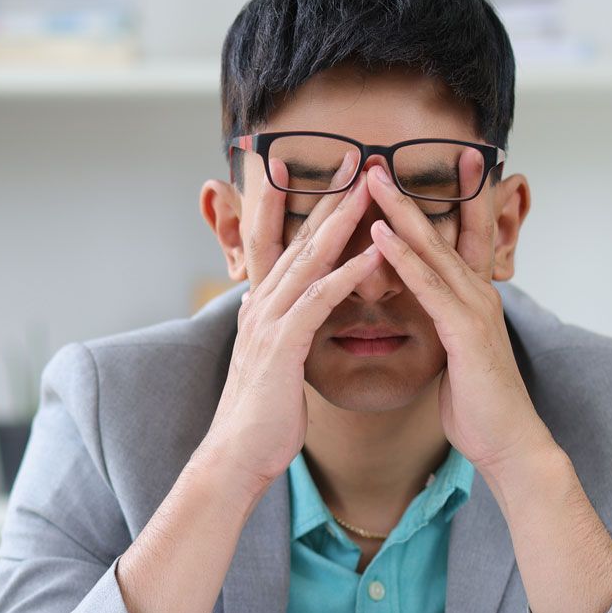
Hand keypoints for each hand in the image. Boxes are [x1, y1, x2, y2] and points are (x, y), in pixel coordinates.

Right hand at [200, 148, 386, 493]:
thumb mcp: (268, 363)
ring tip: (371, 186)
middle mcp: (261, 305)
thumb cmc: (260, 418)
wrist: (236, 457)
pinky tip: (376, 253)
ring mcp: (270, 322)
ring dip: (342, 219)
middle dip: (326, 193)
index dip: (302, 204)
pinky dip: (348, 273)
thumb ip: (274, 331)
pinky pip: (320, 299)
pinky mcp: (284, 345)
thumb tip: (271, 311)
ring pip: (309, 258)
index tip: (325, 171)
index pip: (282, 242)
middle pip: (297, 237)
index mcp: (260, 308)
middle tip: (354, 155)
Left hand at [364, 151, 553, 476]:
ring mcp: (475, 309)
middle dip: (408, 194)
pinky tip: (379, 235)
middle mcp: (479, 294)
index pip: (460, 239)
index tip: (426, 167)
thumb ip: (446, 328)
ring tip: (371, 180)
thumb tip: (431, 318)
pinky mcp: (465, 330)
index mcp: (474, 299)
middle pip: (441, 232)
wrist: (508, 442)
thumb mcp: (458, 357)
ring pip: (433, 250)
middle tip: (380, 159)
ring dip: (399, 212)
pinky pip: (428, 286)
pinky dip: (403, 258)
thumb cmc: (480, 406)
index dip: (446, 200)